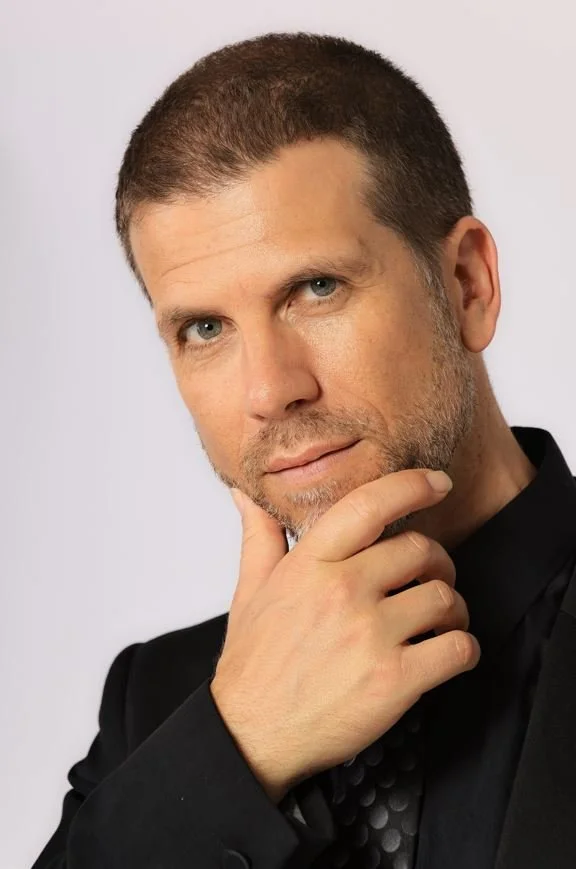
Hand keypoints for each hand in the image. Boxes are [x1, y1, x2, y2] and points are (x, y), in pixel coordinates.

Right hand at [210, 469, 479, 803]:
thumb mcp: (250, 590)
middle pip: (421, 550)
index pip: (370, 505)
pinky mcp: (395, 680)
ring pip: (445, 598)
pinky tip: (448, 651)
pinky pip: (457, 648)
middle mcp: (343, 592)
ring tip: (438, 620)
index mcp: (310, 565)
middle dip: (436, 562)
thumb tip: (245, 494)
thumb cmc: (255, 663)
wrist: (252, 734)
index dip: (412, 486)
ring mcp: (371, 636)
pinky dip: (464, 648)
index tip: (437, 483)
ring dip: (452, 608)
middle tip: (430, 577)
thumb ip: (259, 535)